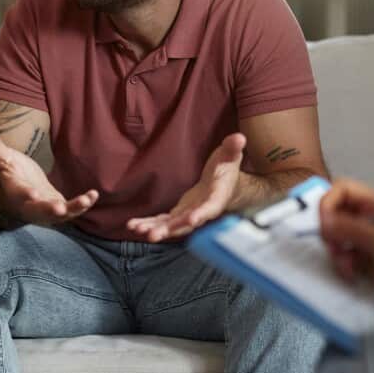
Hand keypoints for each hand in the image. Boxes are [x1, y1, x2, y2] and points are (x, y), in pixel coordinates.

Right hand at [0, 129, 98, 224]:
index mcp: (17, 193)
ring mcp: (46, 211)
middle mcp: (32, 206)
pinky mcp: (59, 210)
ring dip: (74, 209)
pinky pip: (72, 210)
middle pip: (40, 211)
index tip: (32, 194)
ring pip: (60, 215)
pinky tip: (93, 195)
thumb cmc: (13, 174)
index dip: (26, 194)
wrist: (20, 193)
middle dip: (50, 210)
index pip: (21, 194)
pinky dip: (83, 205)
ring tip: (87, 199)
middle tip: (60, 208)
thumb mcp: (4, 159)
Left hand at [127, 133, 245, 242]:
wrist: (223, 184)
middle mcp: (202, 211)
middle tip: (152, 235)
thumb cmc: (227, 169)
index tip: (191, 220)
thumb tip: (240, 138)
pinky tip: (133, 226)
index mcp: (217, 198)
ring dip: (154, 229)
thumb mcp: (230, 156)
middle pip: (186, 224)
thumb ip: (233, 148)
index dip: (202, 214)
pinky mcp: (178, 214)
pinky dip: (149, 224)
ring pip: (171, 226)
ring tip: (136, 229)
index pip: (210, 208)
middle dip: (169, 229)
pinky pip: (163, 221)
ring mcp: (189, 214)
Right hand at [319, 177, 373, 286]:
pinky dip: (343, 265)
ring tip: (350, 270)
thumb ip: (353, 229)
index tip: (325, 227)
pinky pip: (343, 256)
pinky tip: (353, 275)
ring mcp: (367, 238)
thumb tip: (325, 221)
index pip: (342, 190)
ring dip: (337, 254)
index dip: (328, 203)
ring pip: (336, 238)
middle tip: (337, 251)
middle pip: (335, 214)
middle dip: (331, 233)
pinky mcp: (365, 258)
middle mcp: (370, 217)